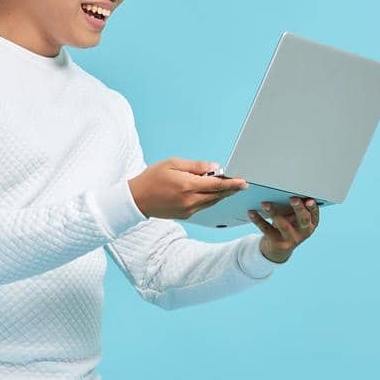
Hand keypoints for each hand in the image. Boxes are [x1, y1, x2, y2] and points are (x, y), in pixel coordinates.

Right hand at [128, 159, 248, 219]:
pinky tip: (210, 192)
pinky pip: (203, 206)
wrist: (137, 200)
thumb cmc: (152, 178)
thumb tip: (215, 167)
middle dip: (230, 189)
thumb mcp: (173, 163)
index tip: (243, 182)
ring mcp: (188, 210)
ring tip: (228, 186)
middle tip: (241, 183)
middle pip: (217, 195)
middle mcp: (190, 200)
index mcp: (188, 186)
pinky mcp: (185, 215)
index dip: (232, 183)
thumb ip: (196, 166)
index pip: (217, 185)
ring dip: (221, 194)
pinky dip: (209, 199)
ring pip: (212, 202)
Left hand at [246, 196, 319, 263]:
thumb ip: (296, 208)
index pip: (314, 214)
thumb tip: (286, 189)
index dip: (313, 207)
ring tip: (265, 203)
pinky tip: (252, 212)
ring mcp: (291, 239)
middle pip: (303, 220)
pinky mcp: (277, 243)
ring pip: (283, 225)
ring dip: (274, 213)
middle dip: (299, 209)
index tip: (309, 200)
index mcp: (311, 223)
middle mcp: (303, 232)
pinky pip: (266, 230)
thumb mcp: (296, 219)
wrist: (279, 250)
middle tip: (293, 198)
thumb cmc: (289, 227)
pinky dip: (258, 220)